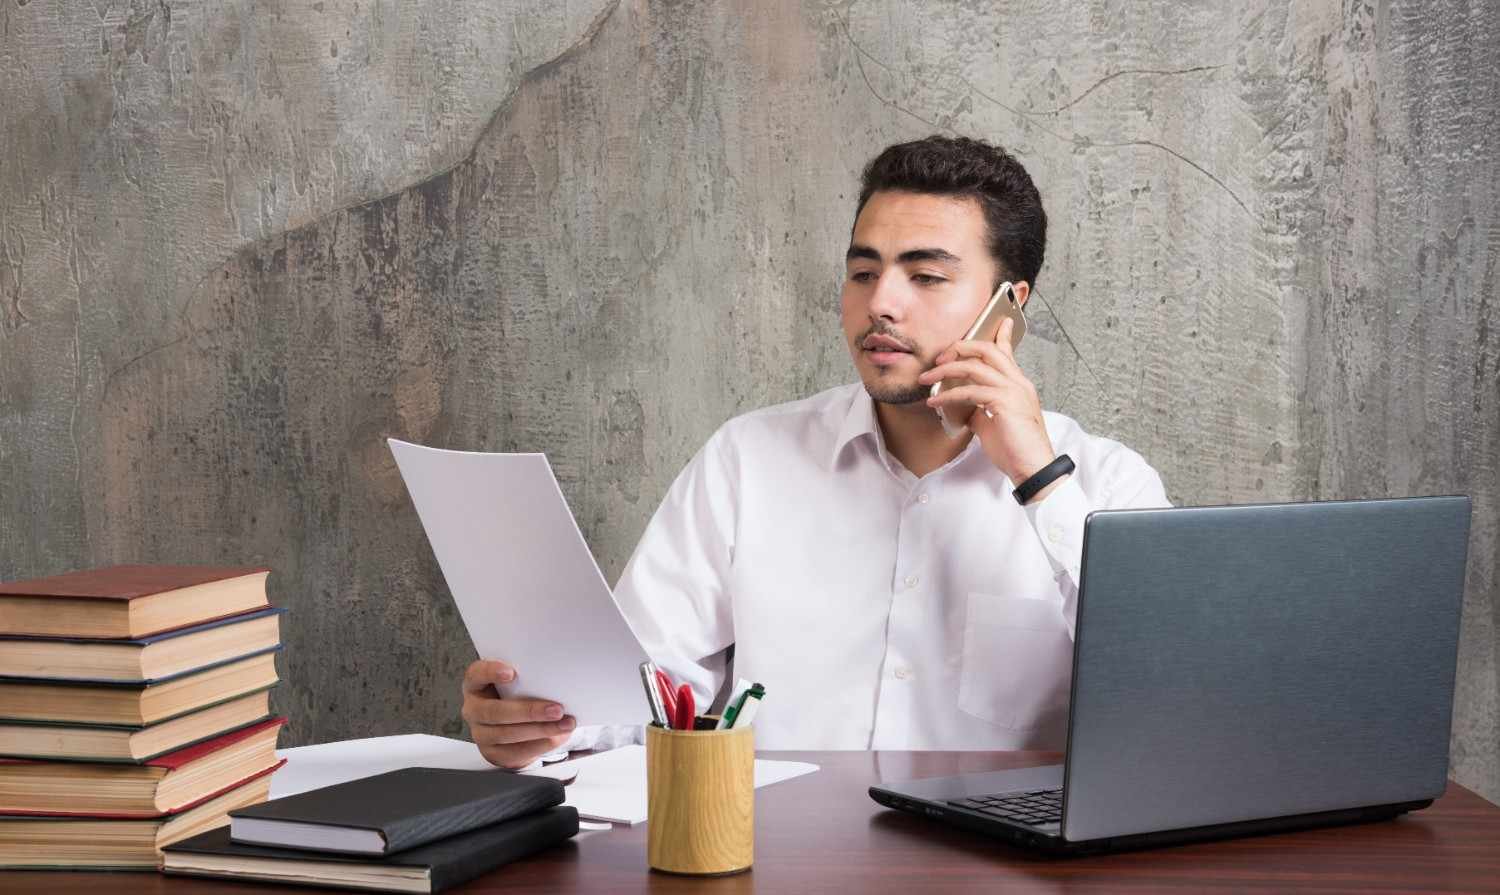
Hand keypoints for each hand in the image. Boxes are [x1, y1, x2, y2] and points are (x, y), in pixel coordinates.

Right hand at [461, 659, 576, 769]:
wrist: (510, 726)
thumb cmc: (514, 695)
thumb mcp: (516, 681)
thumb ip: (526, 676)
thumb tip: (558, 676)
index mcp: (475, 684)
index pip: (476, 674)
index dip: (491, 673)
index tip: (512, 672)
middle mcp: (473, 709)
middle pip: (494, 712)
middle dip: (529, 712)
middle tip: (556, 709)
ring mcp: (480, 734)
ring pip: (506, 734)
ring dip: (540, 730)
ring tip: (564, 725)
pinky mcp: (493, 753)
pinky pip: (515, 752)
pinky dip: (540, 745)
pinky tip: (556, 737)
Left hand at [918, 317, 1058, 485]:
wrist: (1032, 468)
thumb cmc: (1015, 449)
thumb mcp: (993, 423)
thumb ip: (980, 409)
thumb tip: (961, 407)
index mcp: (1018, 385)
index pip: (1007, 352)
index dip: (1001, 335)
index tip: (998, 321)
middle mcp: (1018, 383)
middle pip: (987, 350)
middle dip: (960, 348)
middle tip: (939, 357)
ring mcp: (1013, 391)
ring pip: (975, 366)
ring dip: (946, 370)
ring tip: (927, 379)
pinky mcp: (1004, 402)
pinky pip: (970, 391)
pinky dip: (948, 395)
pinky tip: (935, 402)